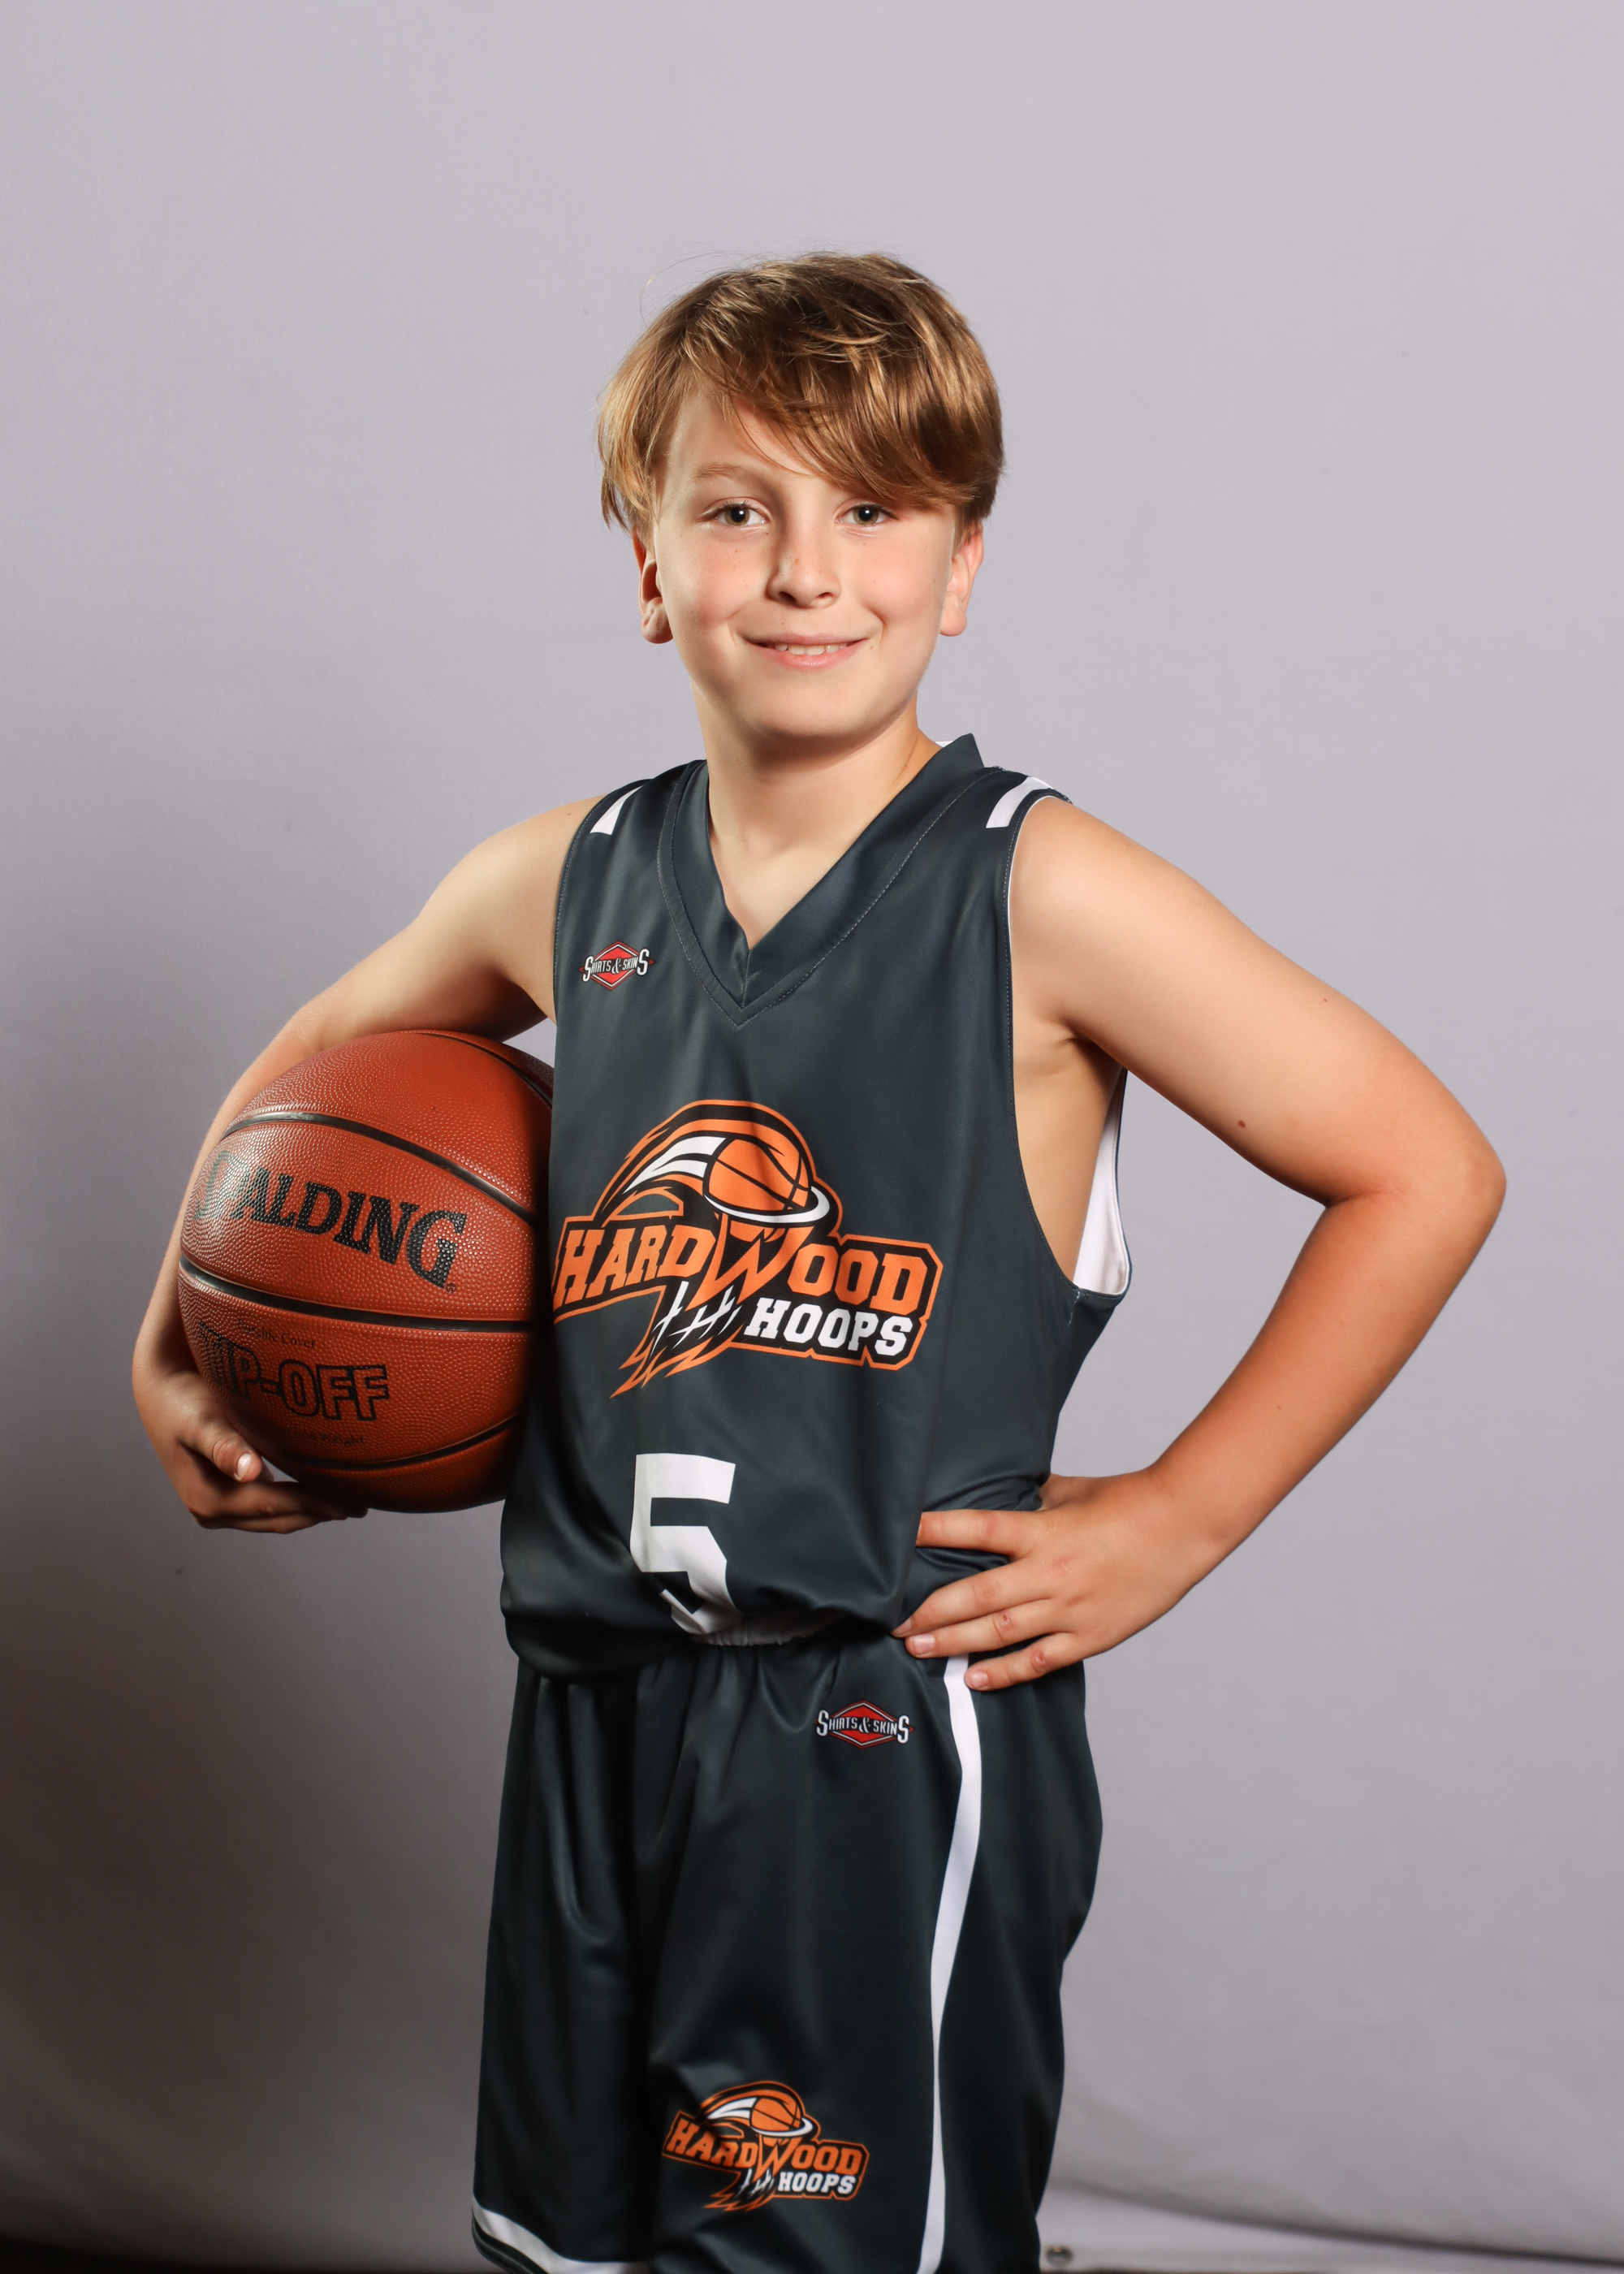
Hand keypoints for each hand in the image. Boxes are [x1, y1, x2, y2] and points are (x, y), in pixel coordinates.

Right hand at [133, 1349, 364, 1533]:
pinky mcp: (229, 1493)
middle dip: (320, 1513)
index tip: (349, 1502)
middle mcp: (212, 1511)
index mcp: (207, 1499)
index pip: (273, 1507)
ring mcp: (220, 1505)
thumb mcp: (200, 1420)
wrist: (161, 1392)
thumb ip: (224, 1444)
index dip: (313, 1506)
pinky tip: (324, 1491)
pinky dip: (299, 1501)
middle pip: (278, 1518)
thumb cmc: (184, 1401)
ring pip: (276, 1517)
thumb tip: (249, 1471)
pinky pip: (271, 1505)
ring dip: (312, 1512)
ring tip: (352, 1503)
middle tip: (363, 1504)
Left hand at [892, 1470, 1212, 1689]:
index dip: (934, 1531)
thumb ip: (1030, 1498)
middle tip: (893, 1623)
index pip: (976, 1529)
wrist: (1182, 1526)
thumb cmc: (1127, 1501)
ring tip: (918, 1649)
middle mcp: (1049, 1572)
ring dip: (954, 1643)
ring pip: (999, 1633)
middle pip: (975, 1596)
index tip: (898, 1536)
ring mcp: (1069, 1609)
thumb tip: (997, 1492)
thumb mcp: (1070, 1491)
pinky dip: (1005, 1672)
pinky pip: (1039, 1660)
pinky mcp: (1090, 1636)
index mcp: (1042, 1530)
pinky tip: (974, 1677)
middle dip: (929, 1612)